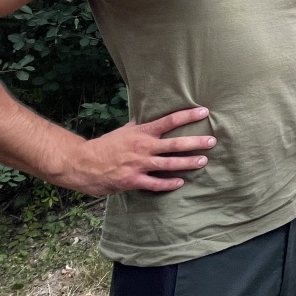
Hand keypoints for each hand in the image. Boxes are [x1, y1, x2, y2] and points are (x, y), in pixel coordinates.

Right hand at [61, 106, 216, 195]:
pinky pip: (156, 184)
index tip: (204, 112)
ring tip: (203, 161)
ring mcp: (139, 165)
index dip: (187, 116)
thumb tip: (150, 114)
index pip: (169, 121)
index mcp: (141, 132)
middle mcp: (143, 148)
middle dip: (195, 142)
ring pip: (169, 164)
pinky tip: (181, 182)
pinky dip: (169, 184)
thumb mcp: (124, 130)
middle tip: (212, 141)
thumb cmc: (105, 145)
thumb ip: (139, 124)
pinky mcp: (133, 181)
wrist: (83, 163)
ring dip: (188, 163)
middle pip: (175, 144)